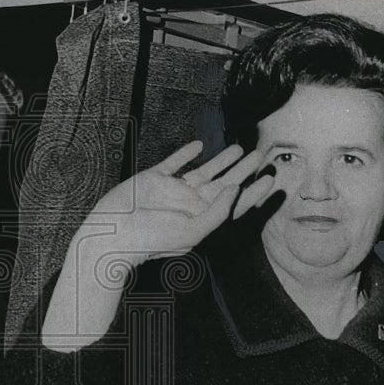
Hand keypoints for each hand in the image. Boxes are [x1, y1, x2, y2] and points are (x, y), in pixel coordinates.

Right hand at [82, 140, 274, 265]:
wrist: (112, 233)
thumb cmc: (151, 239)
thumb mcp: (191, 231)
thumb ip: (217, 212)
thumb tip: (235, 189)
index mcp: (202, 220)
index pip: (234, 205)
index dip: (253, 191)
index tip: (270, 178)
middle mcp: (190, 205)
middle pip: (223, 184)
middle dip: (243, 170)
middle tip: (261, 154)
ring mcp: (172, 191)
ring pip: (204, 171)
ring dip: (221, 160)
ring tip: (239, 146)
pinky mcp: (154, 178)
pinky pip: (174, 163)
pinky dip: (186, 153)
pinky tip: (199, 145)